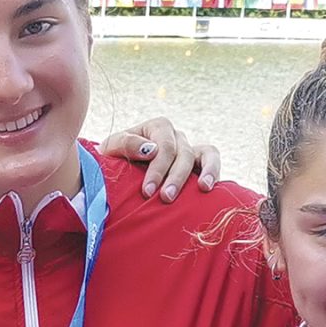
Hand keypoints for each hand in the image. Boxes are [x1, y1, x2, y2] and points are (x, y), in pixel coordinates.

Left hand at [97, 117, 220, 200]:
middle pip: (184, 154)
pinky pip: (213, 162)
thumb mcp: (111, 149)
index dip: (158, 169)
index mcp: (158, 128)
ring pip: (206, 154)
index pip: (164, 146)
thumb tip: (151, 149)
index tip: (147, 191)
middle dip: (175, 178)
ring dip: (206, 171)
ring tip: (203, 188)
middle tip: (166, 198)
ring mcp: (191, 149)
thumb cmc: (114, 160)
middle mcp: (177, 137)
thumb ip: (126, 144)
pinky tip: (209, 189)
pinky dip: (214, 173)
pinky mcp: (200, 164)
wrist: (120, 173)